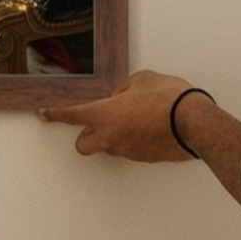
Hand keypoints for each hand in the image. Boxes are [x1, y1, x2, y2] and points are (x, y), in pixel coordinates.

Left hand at [37, 70, 198, 161]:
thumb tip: (120, 96)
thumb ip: (124, 88)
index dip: (54, 114)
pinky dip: (133, 140)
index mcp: (105, 114)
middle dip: (84, 135)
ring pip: (108, 148)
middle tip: (95, 123)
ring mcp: (128, 151)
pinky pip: (130, 150)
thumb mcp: (142, 80)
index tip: (44, 113)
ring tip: (133, 119)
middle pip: (82, 145)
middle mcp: (112, 137)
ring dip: (112, 137)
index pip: (71, 115)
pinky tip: (149, 128)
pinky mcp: (144, 159)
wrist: (196, 123)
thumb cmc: (169, 99)